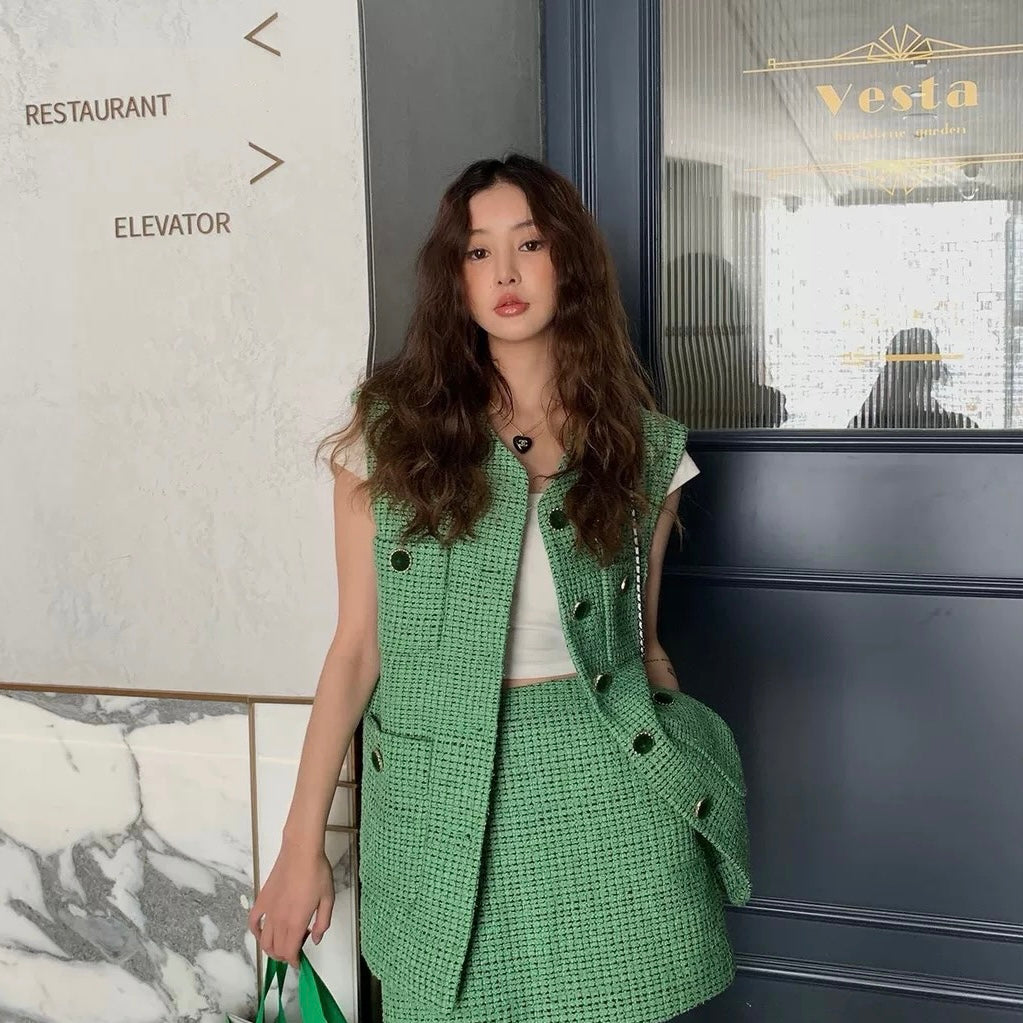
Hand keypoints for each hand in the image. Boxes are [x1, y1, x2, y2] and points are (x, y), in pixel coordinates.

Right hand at [248, 843, 334, 967]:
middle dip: (285, 956)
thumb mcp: (328, 899)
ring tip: (282, 944)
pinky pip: (253, 922)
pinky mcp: (262, 900)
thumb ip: (323, 923)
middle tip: (295, 949)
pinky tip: (262, 932)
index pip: (290, 951)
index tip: (299, 961)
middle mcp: (279, 920)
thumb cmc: (318, 873)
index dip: (294, 961)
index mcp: (296, 922)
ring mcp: (268, 911)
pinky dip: (255, 932)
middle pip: (276, 949)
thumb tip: (315, 939)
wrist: (301, 851)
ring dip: (271, 949)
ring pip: (264, 940)